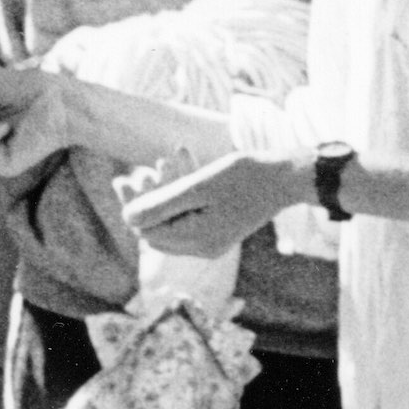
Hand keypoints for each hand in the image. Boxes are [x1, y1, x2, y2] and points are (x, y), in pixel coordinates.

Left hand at [119, 150, 307, 261]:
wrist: (285, 176)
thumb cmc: (244, 177)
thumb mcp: (198, 186)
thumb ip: (161, 204)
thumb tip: (127, 219)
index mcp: (196, 241)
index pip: (148, 231)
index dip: (134, 207)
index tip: (124, 180)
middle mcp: (203, 248)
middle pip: (159, 227)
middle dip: (149, 198)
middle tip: (138, 171)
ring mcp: (212, 241)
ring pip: (174, 218)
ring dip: (167, 190)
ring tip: (164, 160)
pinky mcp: (219, 229)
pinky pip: (191, 214)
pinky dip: (185, 191)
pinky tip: (184, 161)